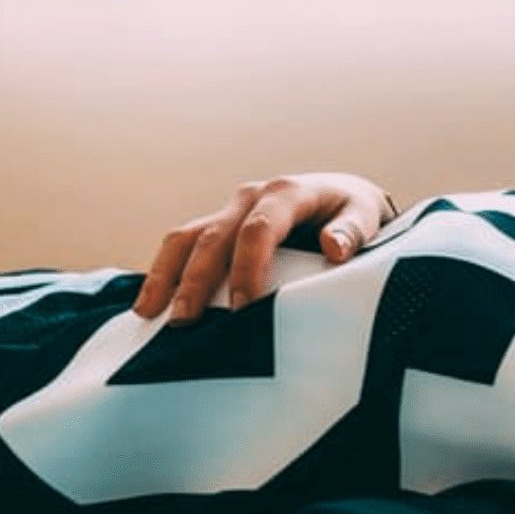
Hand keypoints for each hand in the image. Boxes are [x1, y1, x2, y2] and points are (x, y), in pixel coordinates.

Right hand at [132, 173, 394, 325]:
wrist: (342, 196)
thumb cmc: (355, 211)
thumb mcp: (366, 216)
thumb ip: (353, 231)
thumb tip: (334, 247)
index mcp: (287, 192)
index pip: (259, 230)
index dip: (248, 268)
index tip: (244, 307)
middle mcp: (251, 196)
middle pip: (214, 237)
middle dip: (196, 279)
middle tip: (184, 321)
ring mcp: (230, 210)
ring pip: (187, 238)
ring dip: (166, 275)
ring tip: (148, 313)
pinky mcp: (220, 225)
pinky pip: (184, 245)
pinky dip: (164, 272)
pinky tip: (150, 305)